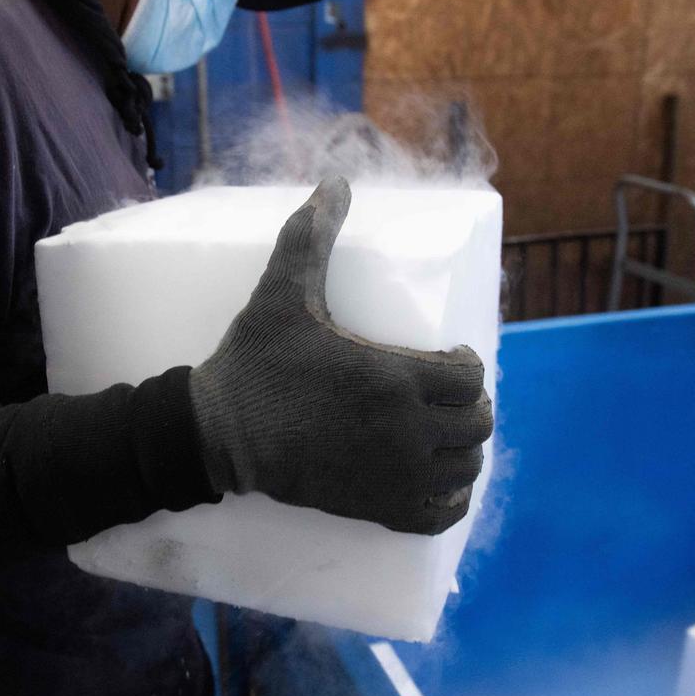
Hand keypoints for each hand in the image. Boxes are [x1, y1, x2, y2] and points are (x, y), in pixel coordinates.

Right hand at [189, 177, 492, 534]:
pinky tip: (441, 480)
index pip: (469, 376)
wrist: (218, 433)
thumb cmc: (255, 362)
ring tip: (446, 432)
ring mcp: (393, 475)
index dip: (468, 364)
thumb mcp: (281, 293)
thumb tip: (335, 181)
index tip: (451, 357)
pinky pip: (440, 513)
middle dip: (471, 406)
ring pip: (466, 467)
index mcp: (393, 378)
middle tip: (449, 394)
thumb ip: (311, 236)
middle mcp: (405, 431)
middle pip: (476, 423)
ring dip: (465, 448)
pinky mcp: (375, 508)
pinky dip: (452, 498)